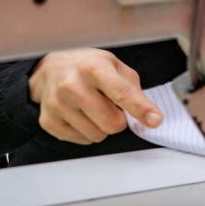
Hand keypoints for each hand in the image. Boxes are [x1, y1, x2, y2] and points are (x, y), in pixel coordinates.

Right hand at [28, 49, 162, 144]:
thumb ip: (132, 88)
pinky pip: (81, 140)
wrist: (49, 69)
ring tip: (94, 108)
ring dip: (102, 127)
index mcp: (94, 67)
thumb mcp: (113, 65)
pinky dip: (87, 131)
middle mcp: (73, 85)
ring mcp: (57, 105)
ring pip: (97, 135)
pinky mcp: (48, 121)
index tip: (155, 120)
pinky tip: (81, 114)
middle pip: (111, 122)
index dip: (141, 108)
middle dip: (119, 119)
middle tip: (113, 107)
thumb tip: (148, 114)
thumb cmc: (86, 66)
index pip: (122, 92)